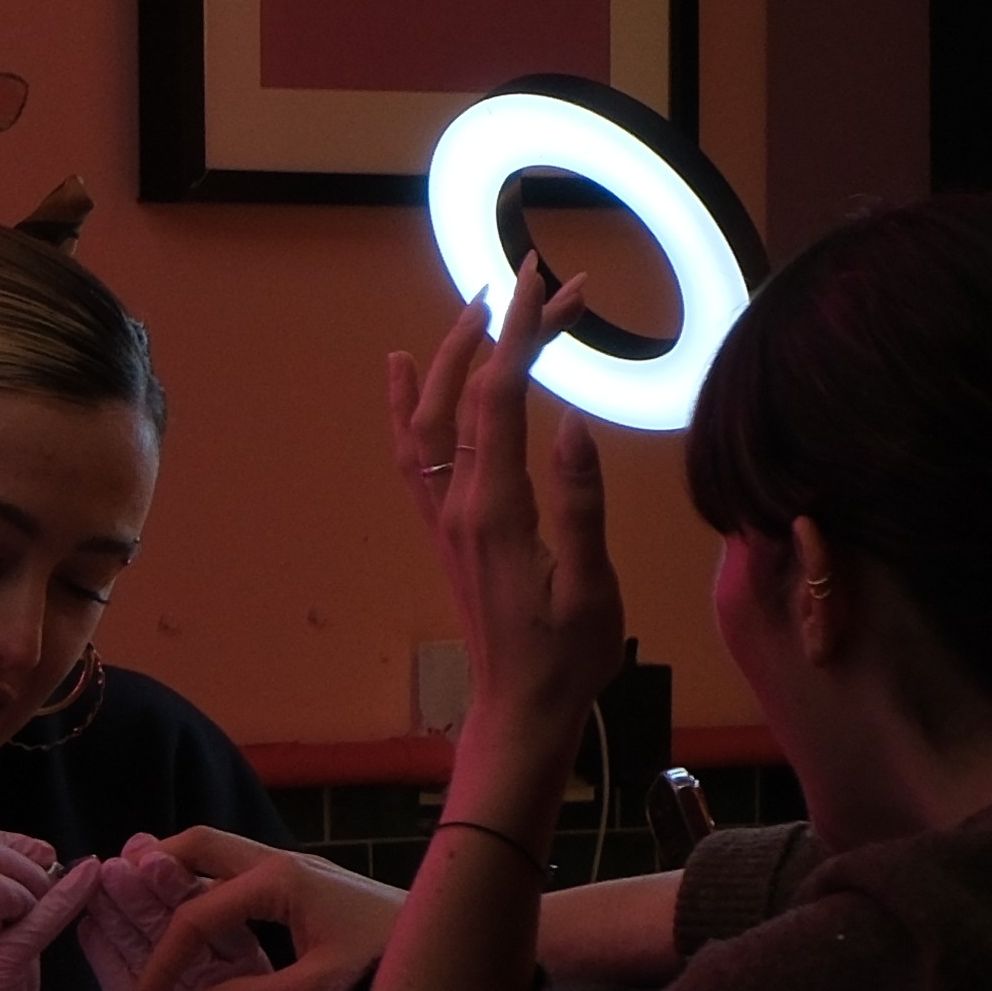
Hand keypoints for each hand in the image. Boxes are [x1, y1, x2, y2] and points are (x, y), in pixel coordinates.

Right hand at [87, 827, 394, 990]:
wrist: (455, 946)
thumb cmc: (389, 965)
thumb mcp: (318, 990)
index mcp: (277, 881)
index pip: (196, 914)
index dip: (164, 961)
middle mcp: (280, 863)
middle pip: (199, 846)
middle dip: (153, 866)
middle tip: (115, 894)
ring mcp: (295, 870)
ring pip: (221, 856)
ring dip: (180, 873)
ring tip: (144, 901)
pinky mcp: (308, 886)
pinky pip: (242, 876)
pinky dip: (210, 889)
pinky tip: (204, 923)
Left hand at [391, 267, 627, 809]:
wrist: (521, 709)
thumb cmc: (569, 656)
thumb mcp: (592, 586)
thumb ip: (580, 504)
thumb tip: (570, 422)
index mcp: (497, 508)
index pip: (500, 396)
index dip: (523, 333)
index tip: (550, 282)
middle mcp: (458, 502)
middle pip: (470, 392)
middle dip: (506, 328)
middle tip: (548, 281)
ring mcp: (444, 514)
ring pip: (431, 414)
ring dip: (452, 352)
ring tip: (483, 303)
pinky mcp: (444, 528)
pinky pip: (410, 450)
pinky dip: (403, 401)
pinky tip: (398, 366)